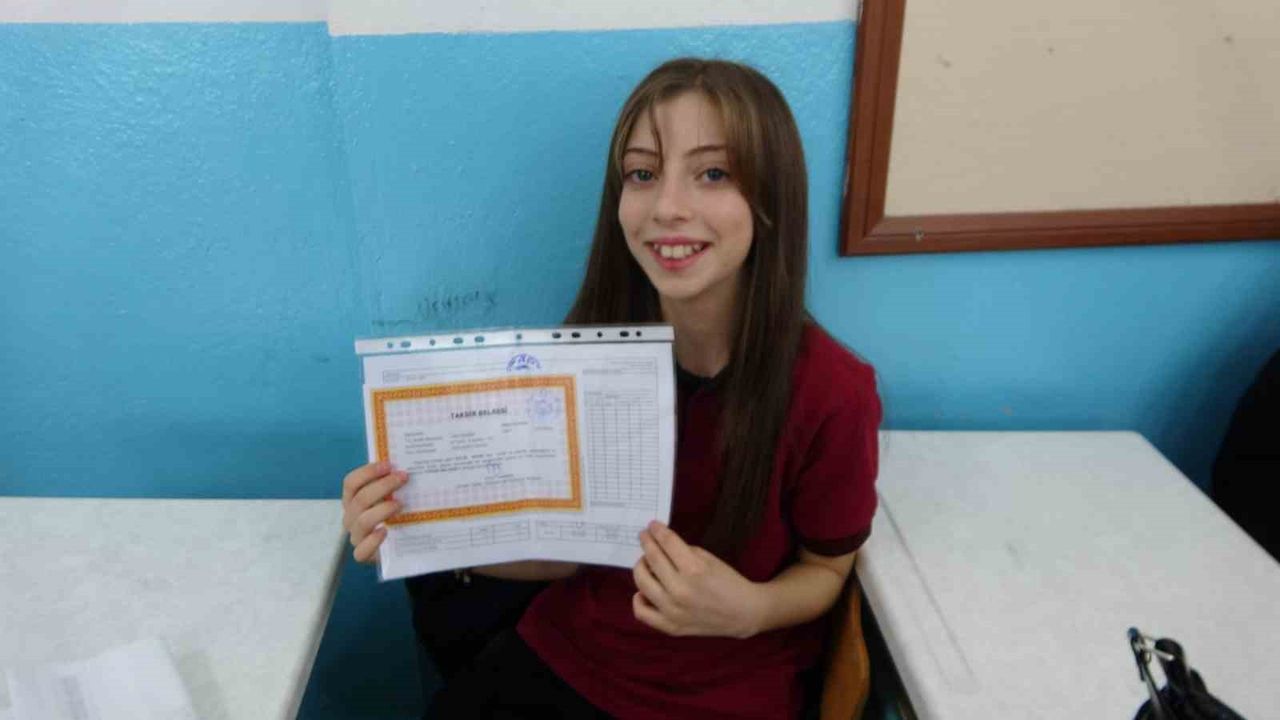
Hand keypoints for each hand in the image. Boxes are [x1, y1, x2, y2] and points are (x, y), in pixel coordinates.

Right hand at [341, 461, 406, 563]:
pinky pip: (361, 550)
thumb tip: (412, 464)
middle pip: (360, 499)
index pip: (351, 482)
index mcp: (353, 499)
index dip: (368, 472)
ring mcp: (356, 535)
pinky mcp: (363, 554)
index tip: (389, 465)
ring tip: (400, 504)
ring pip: (362, 521)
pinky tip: (386, 532)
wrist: (398, 545)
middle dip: (383, 486)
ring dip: (382, 510)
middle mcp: (351, 516)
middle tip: (403, 478)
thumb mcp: (392, 496)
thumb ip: (394, 483)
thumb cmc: (394, 515)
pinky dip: (373, 540)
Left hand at [631, 521, 765, 638]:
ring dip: (641, 566)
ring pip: (641, 583)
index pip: (666, 543)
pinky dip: (639, 599)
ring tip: (646, 563)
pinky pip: (642, 612)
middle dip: (646, 542)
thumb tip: (660, 544)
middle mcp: (680, 590)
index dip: (656, 530)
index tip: (651, 525)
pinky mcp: (671, 627)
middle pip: (651, 559)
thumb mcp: (708, 558)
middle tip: (645, 537)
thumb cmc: (728, 581)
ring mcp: (673, 611)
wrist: (744, 613)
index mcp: (694, 569)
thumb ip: (683, 551)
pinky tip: (644, 591)